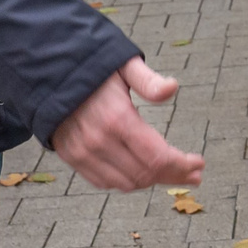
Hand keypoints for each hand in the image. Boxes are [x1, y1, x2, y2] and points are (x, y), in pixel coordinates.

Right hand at [49, 56, 204, 190]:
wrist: (47, 71)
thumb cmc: (93, 66)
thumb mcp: (123, 64)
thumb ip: (148, 80)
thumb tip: (173, 88)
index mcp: (117, 118)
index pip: (157, 157)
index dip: (182, 164)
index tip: (200, 163)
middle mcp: (99, 141)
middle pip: (146, 174)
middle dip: (174, 175)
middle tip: (195, 174)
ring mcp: (83, 153)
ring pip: (127, 183)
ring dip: (152, 181)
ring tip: (172, 173)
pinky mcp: (72, 157)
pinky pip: (104, 182)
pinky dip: (127, 181)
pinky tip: (142, 172)